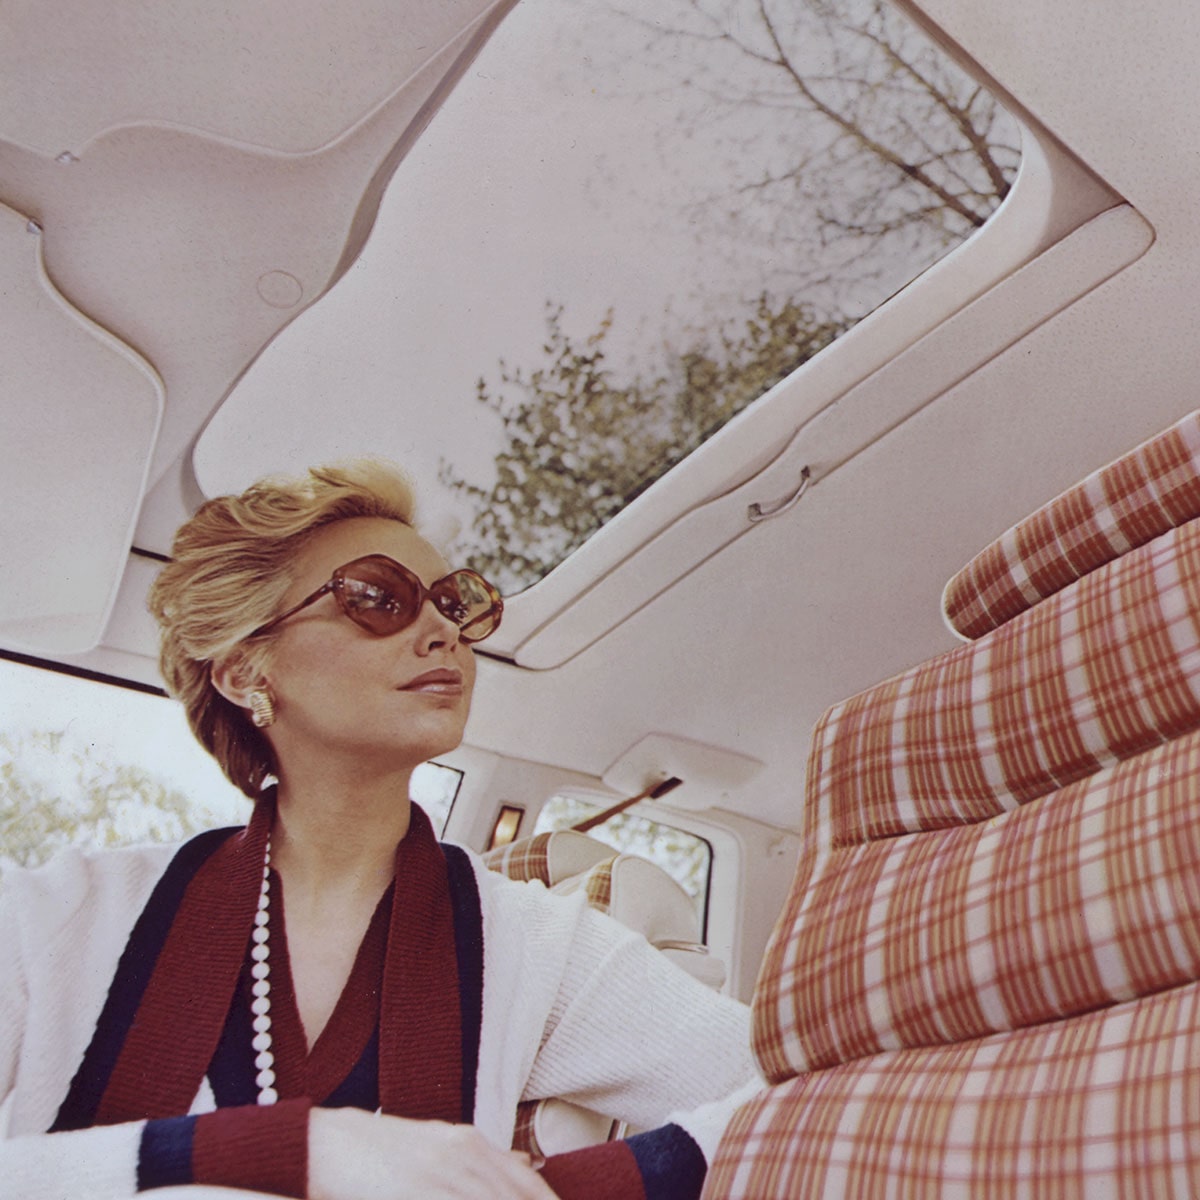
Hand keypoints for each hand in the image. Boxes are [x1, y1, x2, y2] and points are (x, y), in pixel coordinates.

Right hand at [308, 1107, 558, 1199]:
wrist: (325, 1143)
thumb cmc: (381, 1153)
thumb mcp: (439, 1145)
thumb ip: (480, 1159)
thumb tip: (527, 1169)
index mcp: (471, 1144)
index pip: (527, 1187)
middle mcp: (462, 1156)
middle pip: (512, 1198)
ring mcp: (439, 1176)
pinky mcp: (416, 1191)